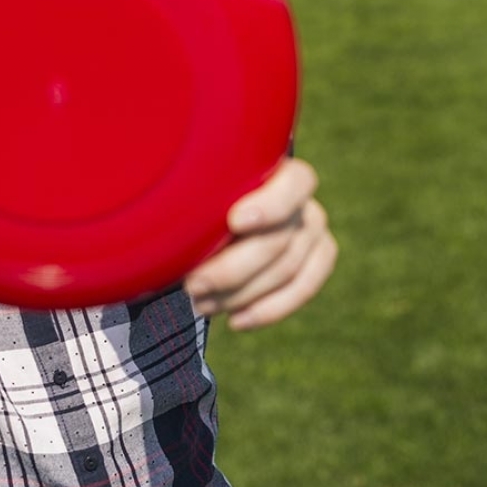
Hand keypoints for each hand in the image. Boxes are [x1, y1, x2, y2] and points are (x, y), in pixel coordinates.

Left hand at [183, 157, 336, 330]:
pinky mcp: (317, 253)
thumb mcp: (191, 190)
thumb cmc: (194, 195)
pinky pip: (304, 286)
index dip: (270, 206)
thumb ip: (194, 195)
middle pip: (279, 240)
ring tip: (200, 303)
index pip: (295, 183)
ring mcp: (312, 225)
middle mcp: (300, 195)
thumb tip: (169, 215)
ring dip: (241, 294)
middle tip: (191, 285)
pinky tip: (236, 320)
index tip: (234, 222)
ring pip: (288, 269)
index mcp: (273, 166)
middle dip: (233, 270)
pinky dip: (270, 308)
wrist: (209, 211)